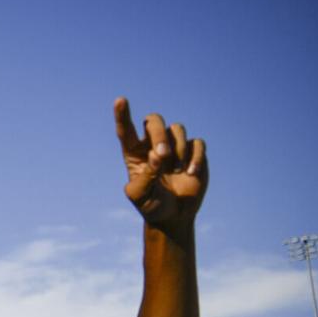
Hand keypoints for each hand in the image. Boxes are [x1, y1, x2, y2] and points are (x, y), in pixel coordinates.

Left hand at [114, 97, 207, 232]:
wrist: (174, 216)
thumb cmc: (151, 205)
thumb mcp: (141, 196)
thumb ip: (146, 176)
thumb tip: (157, 154)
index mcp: (134, 153)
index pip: (125, 129)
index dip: (122, 114)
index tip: (120, 100)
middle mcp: (152, 145)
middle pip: (153, 120)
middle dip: (158, 133)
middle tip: (163, 154)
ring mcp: (174, 146)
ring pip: (177, 128)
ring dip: (178, 148)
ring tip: (177, 170)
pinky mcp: (193, 152)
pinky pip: (197, 142)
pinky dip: (195, 157)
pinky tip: (191, 173)